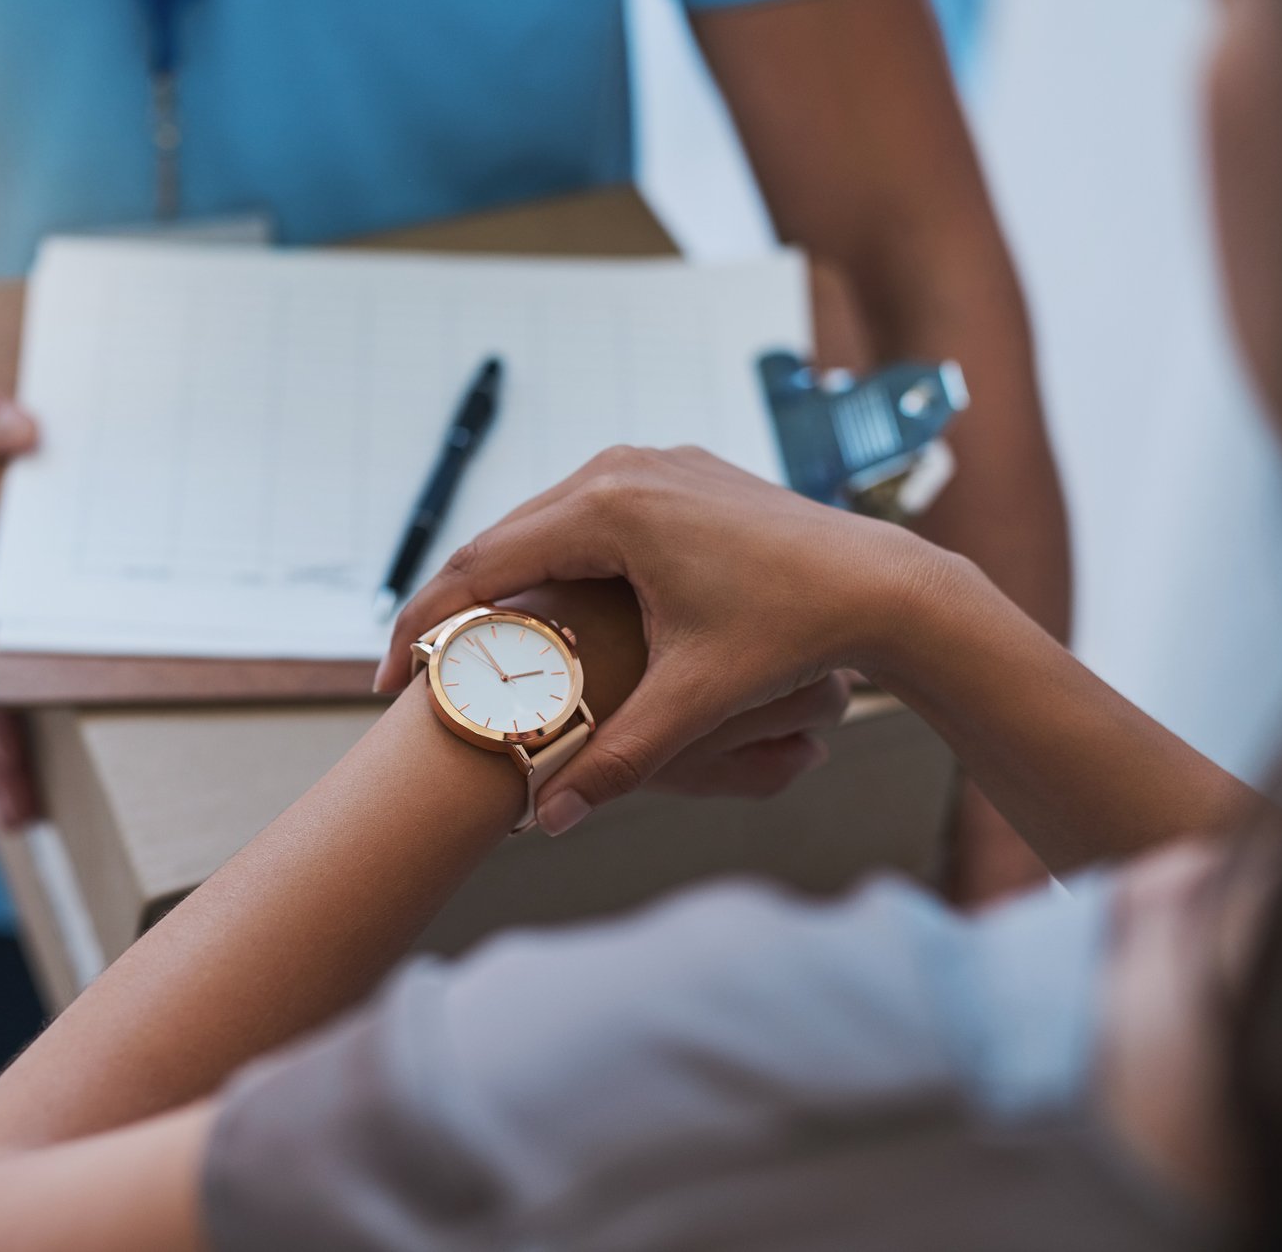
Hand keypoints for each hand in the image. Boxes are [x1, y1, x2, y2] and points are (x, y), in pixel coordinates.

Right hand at [381, 446, 944, 832]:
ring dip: (500, 583)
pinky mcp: (673, 472)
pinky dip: (549, 560)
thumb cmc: (794, 633)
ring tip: (465, 649)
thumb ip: (618, 759)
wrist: (888, 584)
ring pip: (542, 523)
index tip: (392, 683)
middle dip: (451, 608)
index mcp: (612, 507)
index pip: (483, 567)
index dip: (427, 629)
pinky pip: (585, 513)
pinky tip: (537, 610)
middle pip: (501, 539)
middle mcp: (621, 467)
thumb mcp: (697, 700)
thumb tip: (547, 820)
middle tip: (411, 673)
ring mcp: (649, 461)